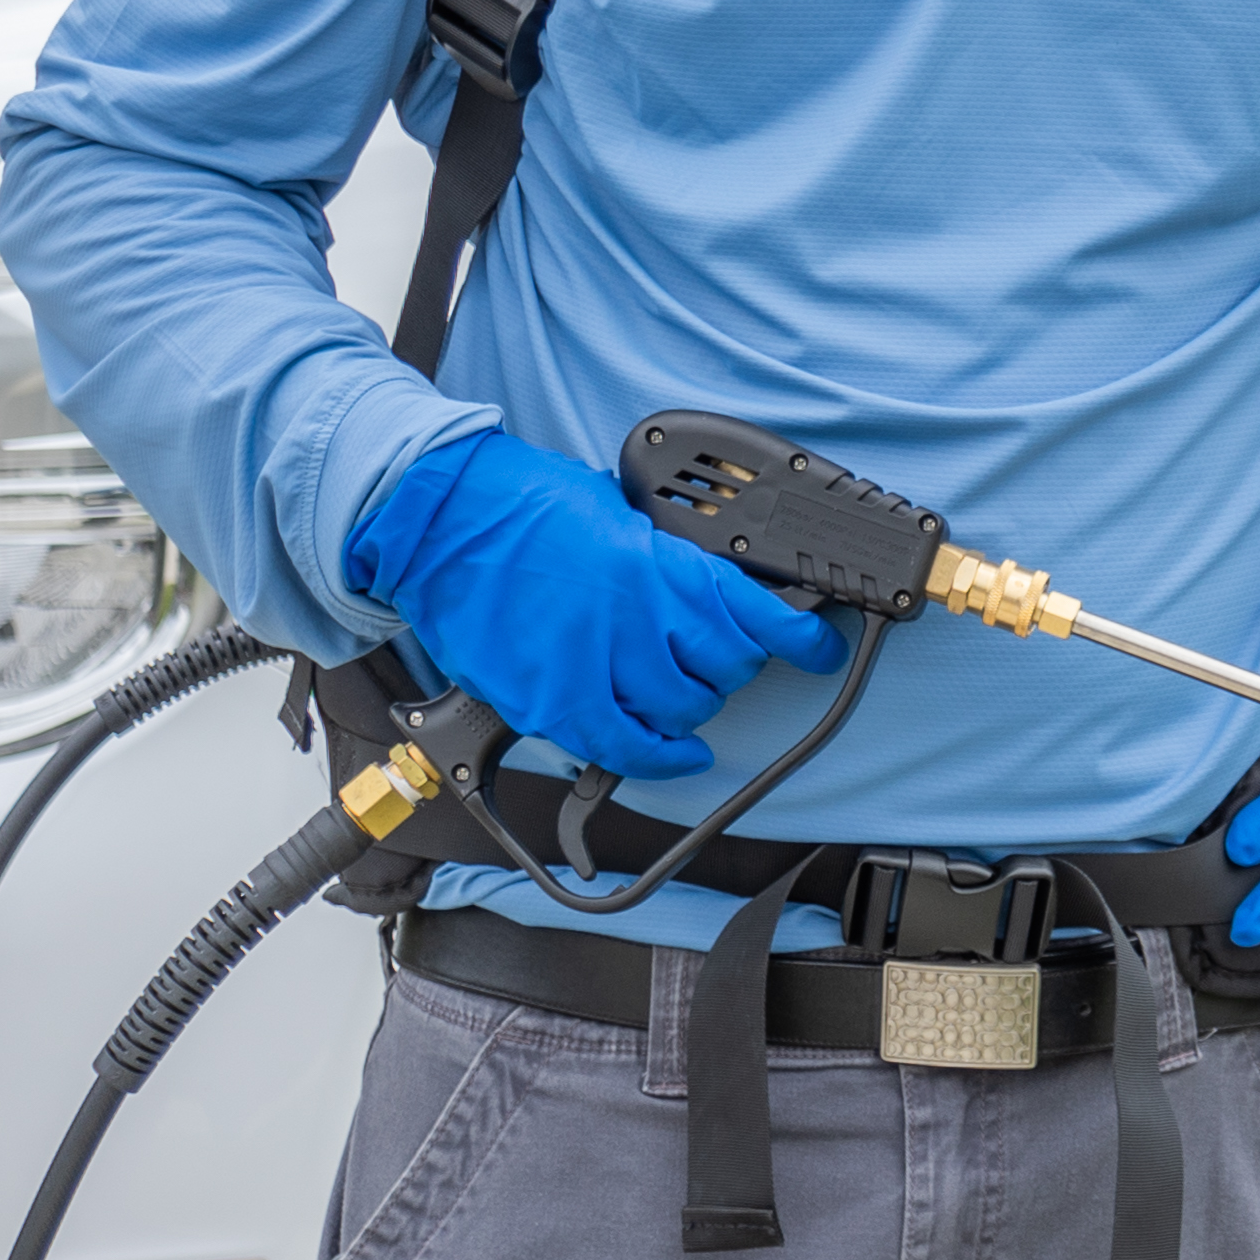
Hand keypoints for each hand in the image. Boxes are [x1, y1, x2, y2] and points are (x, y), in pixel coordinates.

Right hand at [343, 425, 849, 776]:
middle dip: (733, 669)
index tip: (820, 649)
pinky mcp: (550, 699)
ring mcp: (593, 663)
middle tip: (719, 663)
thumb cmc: (520, 503)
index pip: (756, 613)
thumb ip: (662, 559)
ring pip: (682, 711)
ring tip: (682, 695)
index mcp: (659, 562)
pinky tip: (676, 753)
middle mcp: (637, 617)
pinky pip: (624, 748)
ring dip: (693, 708)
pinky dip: (659, 757)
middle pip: (726, 669)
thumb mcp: (616, 515)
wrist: (439, 518)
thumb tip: (704, 592)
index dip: (800, 640)